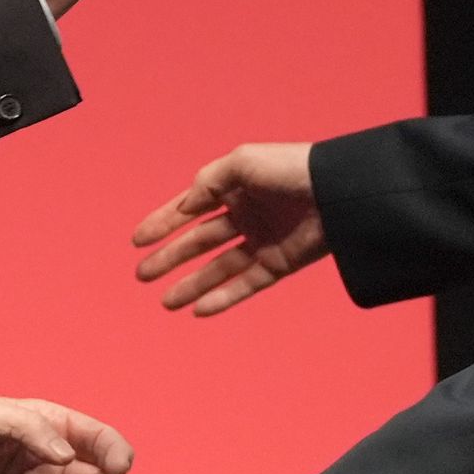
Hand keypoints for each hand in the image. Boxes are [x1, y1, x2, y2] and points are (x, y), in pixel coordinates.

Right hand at [133, 143, 327, 315]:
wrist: (337, 193)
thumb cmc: (289, 169)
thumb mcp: (241, 163)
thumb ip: (206, 183)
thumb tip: (183, 207)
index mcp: (234, 188)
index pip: (190, 209)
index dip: (162, 223)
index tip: (137, 241)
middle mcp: (245, 215)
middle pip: (199, 242)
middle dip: (169, 258)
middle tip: (142, 275)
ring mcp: (261, 241)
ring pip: (218, 268)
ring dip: (191, 284)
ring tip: (164, 301)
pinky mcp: (279, 264)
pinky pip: (245, 284)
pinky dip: (222, 298)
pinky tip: (198, 310)